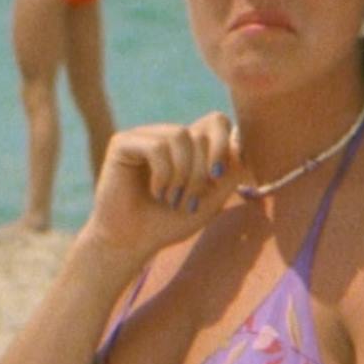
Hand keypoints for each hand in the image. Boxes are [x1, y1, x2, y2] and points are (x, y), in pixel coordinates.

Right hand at [78, 112, 242, 270]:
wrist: (130, 242)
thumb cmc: (168, 223)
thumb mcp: (211, 200)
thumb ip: (231, 173)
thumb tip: (240, 144)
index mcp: (186, 147)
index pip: (216, 122)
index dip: (224, 144)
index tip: (219, 177)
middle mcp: (165, 136)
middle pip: (201, 134)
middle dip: (201, 173)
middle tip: (188, 202)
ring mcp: (143, 137)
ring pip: (180, 136)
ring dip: (182, 174)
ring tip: (171, 198)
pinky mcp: (122, 143)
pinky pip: (157, 147)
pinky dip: (163, 174)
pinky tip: (155, 192)